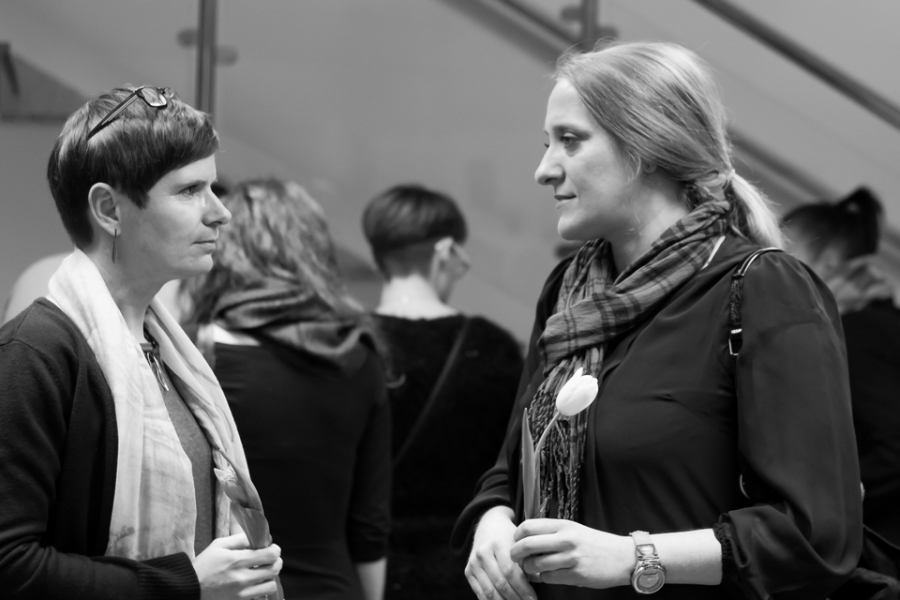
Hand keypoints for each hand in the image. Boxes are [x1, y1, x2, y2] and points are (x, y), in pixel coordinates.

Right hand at [193, 533, 282, 599]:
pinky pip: (260, 598)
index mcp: (237, 560)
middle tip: (269, 560)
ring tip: (262, 573)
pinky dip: (261, 591)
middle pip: (274, 570)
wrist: (189, 588)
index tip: (271, 549)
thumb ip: (240, 539)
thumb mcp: (219, 545)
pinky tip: (255, 585)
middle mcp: (242, 578)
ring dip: (269, 578)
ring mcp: (241, 593)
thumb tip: (259, 536)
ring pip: (270, 586)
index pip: (270, 555)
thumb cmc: (205, 564)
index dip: (275, 550)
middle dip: (276, 562)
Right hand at [465, 506, 536, 599]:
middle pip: (500, 583)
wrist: (489, 525)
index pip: (511, 571)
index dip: (523, 589)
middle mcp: (483, 553)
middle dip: (516, 598)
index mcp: (498, 543)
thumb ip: (526, 562)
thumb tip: (535, 584)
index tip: (533, 599)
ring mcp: (474, 563)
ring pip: (489, 591)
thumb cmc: (509, 536)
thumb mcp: (520, 543)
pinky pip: (480, 593)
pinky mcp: (468, 571)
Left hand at [510, 519, 632, 588]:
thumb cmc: (596, 543)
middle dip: (515, 553)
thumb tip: (527, 539)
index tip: (516, 541)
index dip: (516, 535)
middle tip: (514, 558)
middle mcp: (566, 539)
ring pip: (535, 564)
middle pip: (527, 544)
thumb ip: (553, 532)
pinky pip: (549, 578)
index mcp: (563, 525)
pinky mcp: (576, 574)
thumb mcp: (575, 529)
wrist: (624, 557)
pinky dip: (543, 578)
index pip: (528, 526)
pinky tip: (546, 575)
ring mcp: (571, 558)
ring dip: (528, 569)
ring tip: (531, 569)